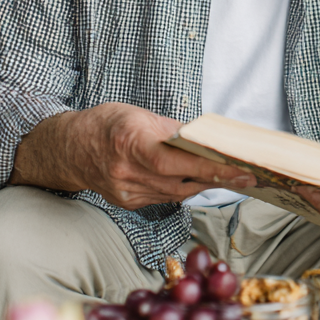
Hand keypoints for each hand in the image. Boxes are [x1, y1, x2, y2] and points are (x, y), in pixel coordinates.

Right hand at [10, 102, 256, 210]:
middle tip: (248, 175)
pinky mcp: (129, 203)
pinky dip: (184, 188)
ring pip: (178, 193)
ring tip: (231, 176)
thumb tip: (206, 141)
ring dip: (205, 184)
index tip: (241, 170)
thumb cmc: (108, 124)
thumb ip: (173, 131)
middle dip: (218, 178)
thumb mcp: (140, 115)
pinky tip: (199, 180)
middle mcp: (128, 172)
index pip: (180, 162)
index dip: (213, 168)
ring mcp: (128, 192)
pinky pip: (166, 197)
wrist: (71, 149)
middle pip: (183, 181)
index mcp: (131, 143)